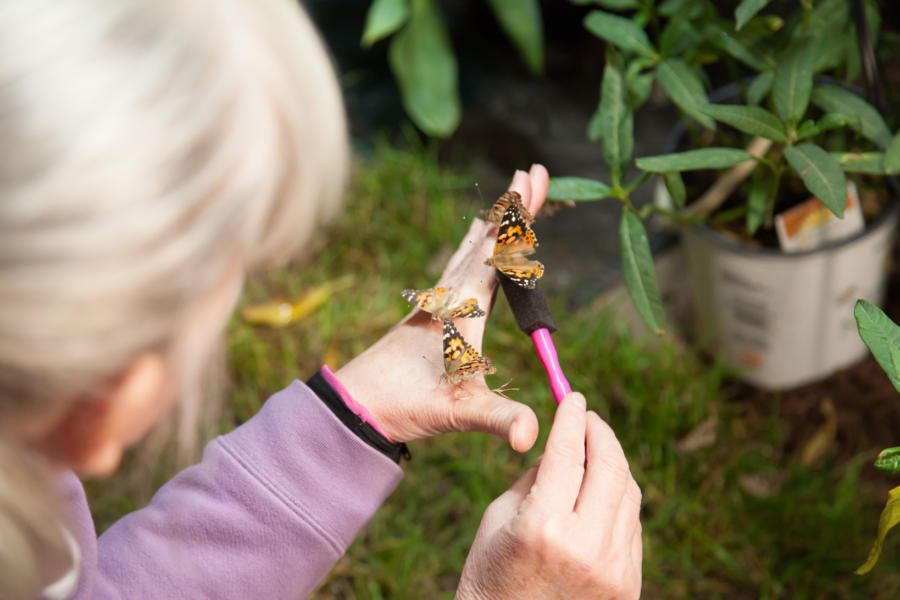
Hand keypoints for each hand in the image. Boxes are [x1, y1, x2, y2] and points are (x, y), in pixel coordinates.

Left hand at [334, 165, 548, 451]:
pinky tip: (472, 238)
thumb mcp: (458, 411)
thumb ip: (499, 419)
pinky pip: (459, 265)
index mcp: (463, 305)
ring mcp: (438, 300)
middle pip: (488, 239)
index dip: (518, 214)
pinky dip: (475, 244)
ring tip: (510, 195)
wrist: (355, 402)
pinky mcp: (431, 311)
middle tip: (533, 171)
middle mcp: (450, 294)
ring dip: (495, 222)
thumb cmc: (405, 403)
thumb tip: (534, 437)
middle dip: (514, 206)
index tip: (531, 176)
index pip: (497, 249)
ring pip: (471, 249)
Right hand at [456, 392, 642, 599]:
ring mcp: (613, 568)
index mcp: (543, 526)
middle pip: (609, 467)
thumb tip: (566, 444)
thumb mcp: (499, 517)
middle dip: (600, 432)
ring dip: (612, 463)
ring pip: (628, 493)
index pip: (567, 453)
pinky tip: (601, 491)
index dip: (571, 418)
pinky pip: (631, 524)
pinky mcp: (628, 584)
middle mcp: (586, 545)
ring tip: (593, 450)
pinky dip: (618, 498)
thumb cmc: (491, 572)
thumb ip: (536, 477)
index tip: (572, 396)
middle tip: (588, 417)